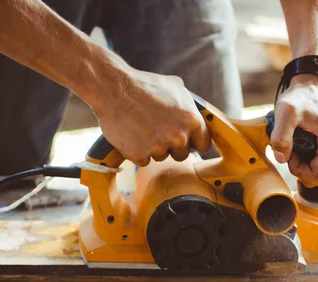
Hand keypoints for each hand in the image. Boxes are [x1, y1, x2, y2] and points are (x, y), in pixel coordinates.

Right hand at [91, 69, 210, 165]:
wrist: (113, 89)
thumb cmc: (144, 84)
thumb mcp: (175, 86)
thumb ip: (190, 104)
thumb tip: (197, 112)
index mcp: (192, 121)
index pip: (204, 144)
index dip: (194, 142)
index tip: (186, 141)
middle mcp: (179, 137)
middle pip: (182, 154)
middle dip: (173, 146)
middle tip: (158, 131)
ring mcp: (159, 147)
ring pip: (162, 157)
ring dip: (154, 147)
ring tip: (142, 127)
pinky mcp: (140, 155)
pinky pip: (144, 160)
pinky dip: (138, 151)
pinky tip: (132, 134)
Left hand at [270, 74, 317, 186]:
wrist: (311, 85)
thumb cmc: (299, 97)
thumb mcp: (285, 112)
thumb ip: (280, 136)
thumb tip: (281, 159)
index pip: (315, 177)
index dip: (297, 169)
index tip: (288, 151)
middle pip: (317, 176)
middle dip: (300, 166)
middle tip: (290, 145)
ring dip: (303, 161)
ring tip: (296, 141)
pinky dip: (309, 157)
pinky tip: (304, 141)